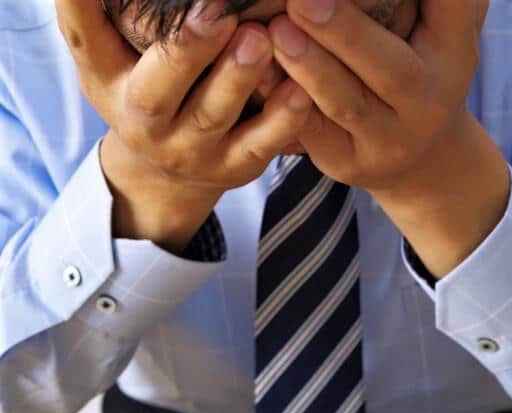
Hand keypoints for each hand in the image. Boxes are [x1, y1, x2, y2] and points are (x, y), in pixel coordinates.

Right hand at [55, 0, 313, 251]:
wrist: (167, 173)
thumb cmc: (145, 94)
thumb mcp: (109, 61)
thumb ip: (98, 19)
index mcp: (111, 85)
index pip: (89, 45)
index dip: (85, 13)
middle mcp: (147, 125)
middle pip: (159, 90)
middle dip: (188, 51)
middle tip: (218, 12)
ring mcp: (193, 152)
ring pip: (214, 117)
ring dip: (238, 78)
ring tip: (261, 39)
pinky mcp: (235, 168)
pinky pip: (259, 146)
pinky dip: (282, 120)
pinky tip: (301, 90)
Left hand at [268, 0, 486, 192]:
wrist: (416, 154)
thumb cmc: (417, 74)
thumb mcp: (440, 34)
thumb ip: (436, 0)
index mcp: (453, 58)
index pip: (453, 12)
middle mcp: (426, 103)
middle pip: (391, 68)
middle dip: (346, 32)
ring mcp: (388, 140)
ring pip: (346, 105)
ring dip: (310, 68)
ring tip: (274, 32)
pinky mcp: (348, 162)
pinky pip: (313, 134)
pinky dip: (284, 104)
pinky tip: (258, 74)